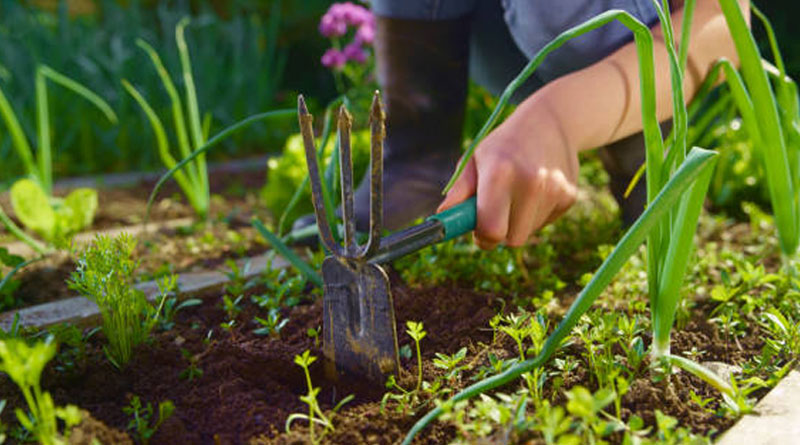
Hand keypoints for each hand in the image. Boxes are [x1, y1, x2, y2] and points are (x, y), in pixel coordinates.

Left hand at [438, 98, 578, 248]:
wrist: (552, 121)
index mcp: (500, 173)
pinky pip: (544, 223)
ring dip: (517, 223)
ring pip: (528, 233)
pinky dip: (535, 215)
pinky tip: (535, 190)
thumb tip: (441, 217)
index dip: (482, 237)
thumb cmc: (504, 145)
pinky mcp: (569, 197)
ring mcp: (554, 191)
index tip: (477, 231)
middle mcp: (530, 183)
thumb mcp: (475, 159)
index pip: (491, 230)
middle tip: (494, 214)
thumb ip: (459, 191)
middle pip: (512, 240)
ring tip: (516, 194)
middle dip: (500, 233)